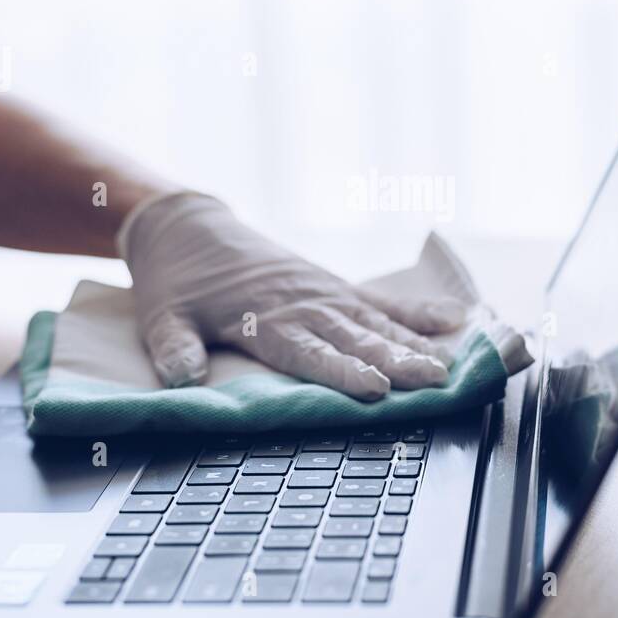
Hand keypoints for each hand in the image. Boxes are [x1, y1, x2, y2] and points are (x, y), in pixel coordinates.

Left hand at [117, 191, 466, 399]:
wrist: (189, 229)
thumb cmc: (177, 281)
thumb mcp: (163, 316)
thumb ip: (175, 349)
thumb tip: (183, 380)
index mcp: (265, 319)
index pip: (311, 352)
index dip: (343, 371)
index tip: (375, 388)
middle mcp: (305, 306)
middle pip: (356, 340)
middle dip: (396, 361)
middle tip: (433, 380)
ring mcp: (325, 294)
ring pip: (377, 324)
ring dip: (414, 345)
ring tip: (448, 365)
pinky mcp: (334, 286)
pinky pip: (383, 301)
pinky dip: (418, 311)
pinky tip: (454, 321)